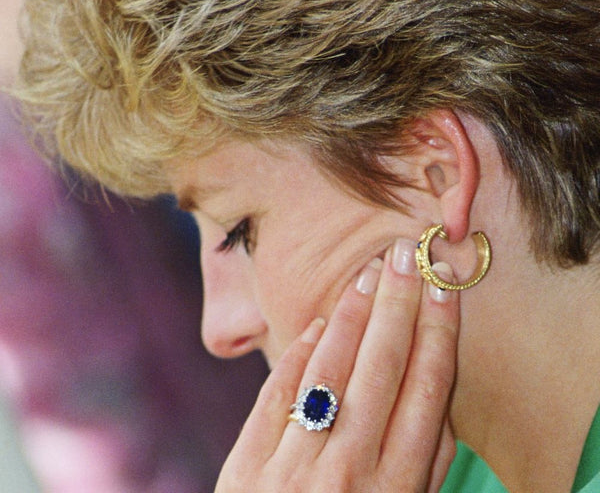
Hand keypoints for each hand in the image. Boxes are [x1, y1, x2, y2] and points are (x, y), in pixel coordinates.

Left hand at [215, 238, 458, 492]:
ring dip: (351, 316)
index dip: (438, 333)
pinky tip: (316, 322)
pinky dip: (297, 353)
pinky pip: (277, 393)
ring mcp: (292, 467)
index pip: (426, 391)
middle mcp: (349, 471)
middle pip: (381, 368)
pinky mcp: (246, 466)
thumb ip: (424, 470)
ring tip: (367, 274)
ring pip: (328, 370)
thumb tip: (438, 403)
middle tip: (405, 256)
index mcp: (395, 490)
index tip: (444, 288)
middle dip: (398, 306)